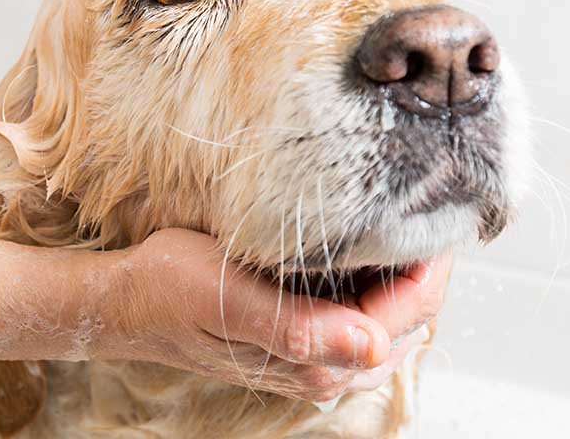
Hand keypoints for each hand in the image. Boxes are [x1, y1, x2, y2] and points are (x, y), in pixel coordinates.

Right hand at [97, 229, 445, 401]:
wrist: (126, 300)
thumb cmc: (168, 290)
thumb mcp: (227, 297)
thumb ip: (299, 328)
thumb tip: (373, 345)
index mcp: (316, 362)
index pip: (409, 311)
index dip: (432, 259)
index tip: (442, 206)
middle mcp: (325, 369)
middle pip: (410, 316)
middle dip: (425, 264)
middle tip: (431, 199)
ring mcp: (315, 357)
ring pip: (391, 315)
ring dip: (403, 271)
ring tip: (406, 215)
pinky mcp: (302, 339)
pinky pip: (363, 311)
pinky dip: (375, 278)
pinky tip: (365, 244)